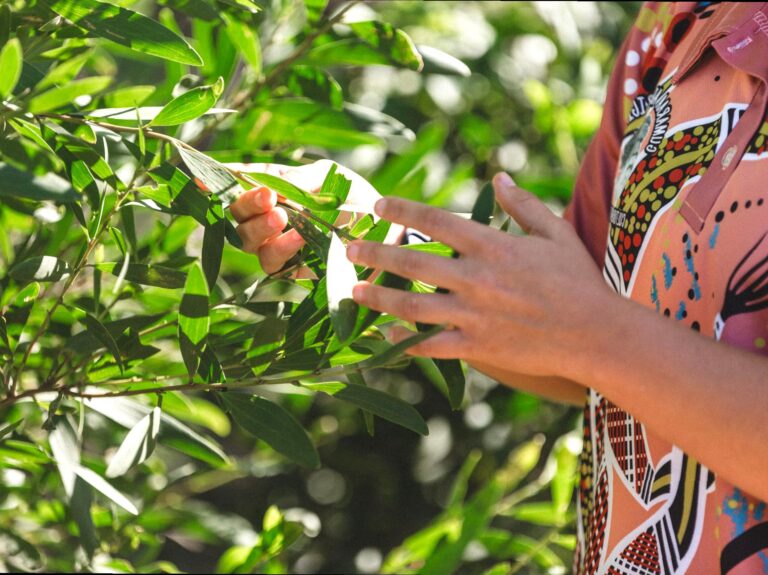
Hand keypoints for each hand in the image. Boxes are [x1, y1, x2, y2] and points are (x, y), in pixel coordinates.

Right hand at [230, 159, 386, 272]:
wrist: (387, 233)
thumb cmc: (355, 198)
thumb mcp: (327, 178)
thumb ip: (297, 180)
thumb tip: (263, 182)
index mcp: (273, 185)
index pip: (236, 182)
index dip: (217, 181)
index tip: (201, 179)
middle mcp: (267, 215)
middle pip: (236, 214)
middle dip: (246, 204)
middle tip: (268, 197)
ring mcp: (275, 243)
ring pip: (246, 240)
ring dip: (259, 228)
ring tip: (282, 217)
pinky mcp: (289, 269)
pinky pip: (272, 262)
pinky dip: (280, 248)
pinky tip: (296, 238)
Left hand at [346, 172, 614, 380]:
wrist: (596, 334)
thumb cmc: (578, 280)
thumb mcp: (555, 233)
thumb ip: (523, 204)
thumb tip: (498, 176)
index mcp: (493, 246)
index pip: (436, 221)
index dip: (403, 209)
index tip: (378, 204)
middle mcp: (476, 278)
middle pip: (412, 262)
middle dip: (375, 253)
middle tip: (349, 249)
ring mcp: (473, 315)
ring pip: (412, 305)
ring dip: (378, 297)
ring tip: (354, 291)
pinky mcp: (477, 347)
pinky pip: (433, 345)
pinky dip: (407, 342)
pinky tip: (387, 337)